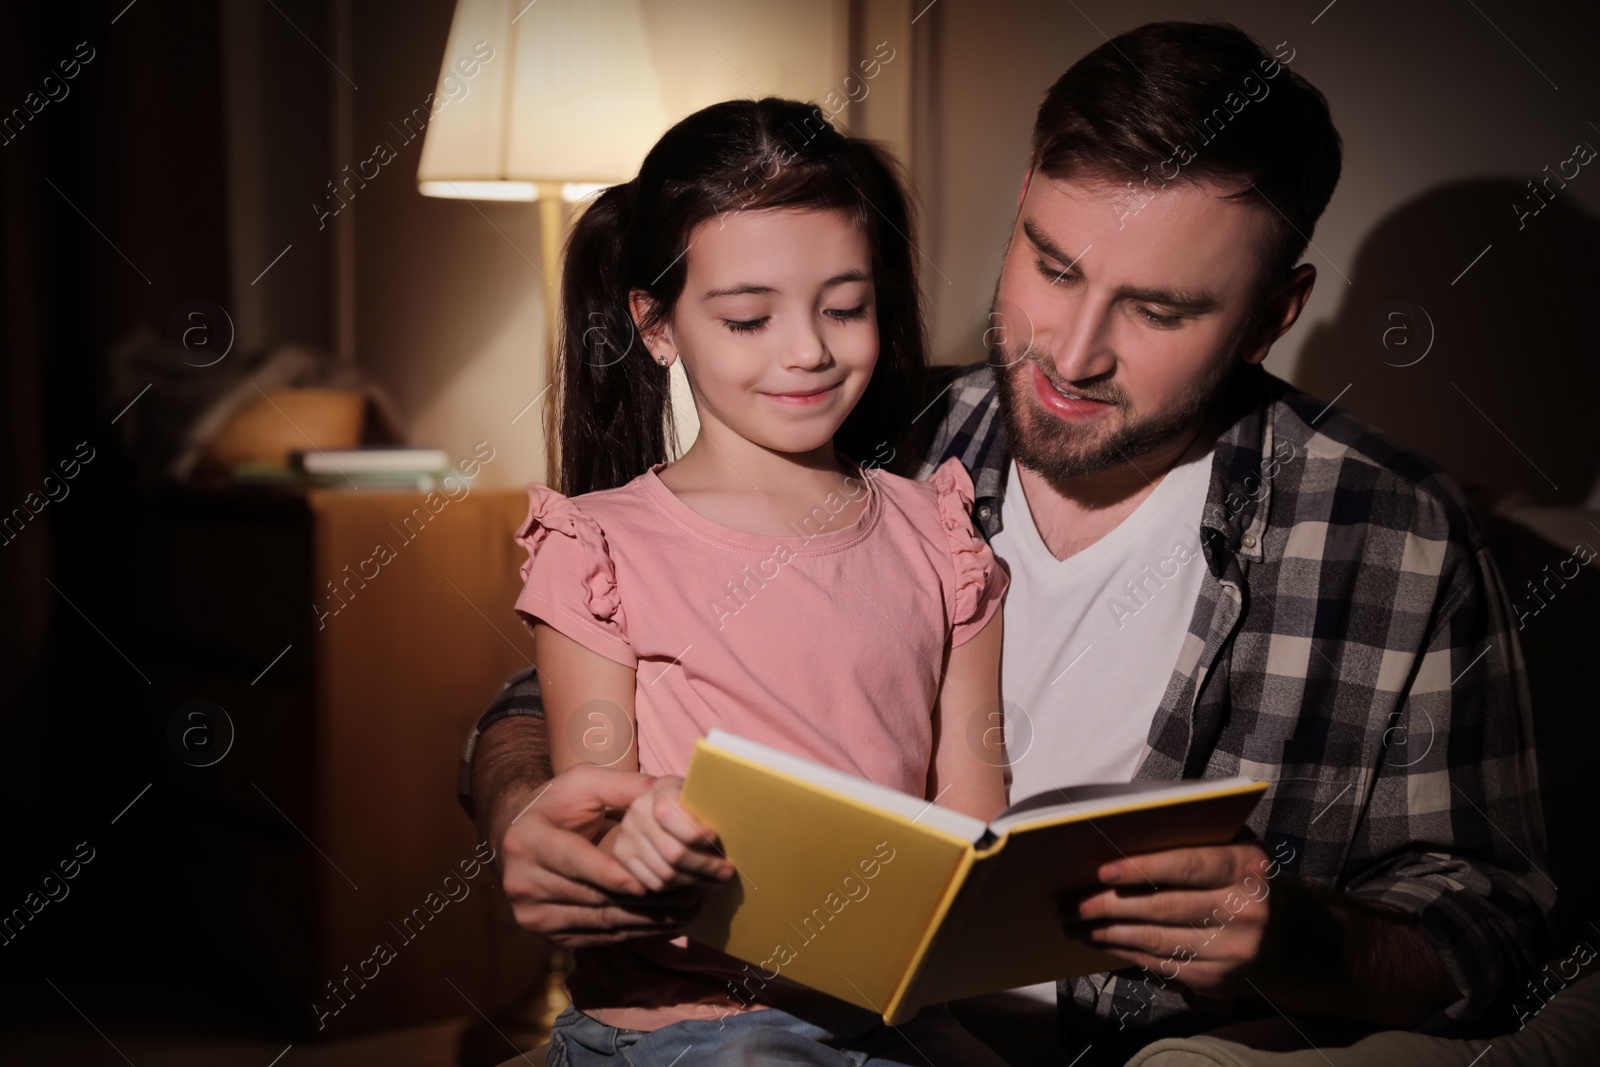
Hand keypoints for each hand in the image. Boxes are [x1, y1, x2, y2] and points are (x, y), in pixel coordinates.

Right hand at [496, 763, 702, 946]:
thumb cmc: (560, 805)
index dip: (609, 873)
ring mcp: (533, 914)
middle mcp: (522, 882)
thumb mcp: (585, 784)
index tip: (644, 883)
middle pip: (591, 897)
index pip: (573, 861)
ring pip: (598, 921)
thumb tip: (665, 790)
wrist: (525, 839)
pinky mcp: (550, 936)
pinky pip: (599, 938)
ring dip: (646, 919)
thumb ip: (622, 786)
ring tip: (686, 910)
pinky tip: (666, 923)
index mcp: (528, 840)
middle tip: (687, 894)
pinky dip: (635, 932)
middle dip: (642, 899)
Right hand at [608, 776, 735, 891]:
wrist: (656, 807)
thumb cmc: (690, 802)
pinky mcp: (621, 856)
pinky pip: (653, 884)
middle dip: (706, 866)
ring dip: (695, 880)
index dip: (698, 834)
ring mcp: (626, 835)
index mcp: (661, 790)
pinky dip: (676, 887)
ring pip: (666, 873)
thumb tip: (735, 822)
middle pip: (674, 853)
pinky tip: (691, 879)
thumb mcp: (700, 795)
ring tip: (715, 878)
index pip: (674, 817)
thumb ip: (710, 806)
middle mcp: (638, 811)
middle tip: (727, 871)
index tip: (718, 841)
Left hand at [1065, 841, 1283, 995]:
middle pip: (1165, 907)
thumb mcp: (1231, 847)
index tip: (1101, 870)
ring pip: (1157, 940)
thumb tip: (1121, 834)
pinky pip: (1160, 964)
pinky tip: (1098, 939)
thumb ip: (1192, 837)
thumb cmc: (1237, 876)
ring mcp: (1234, 951)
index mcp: (1249, 866)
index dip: (1143, 868)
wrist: (1281, 935)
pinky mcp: (1217, 980)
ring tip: (1073, 921)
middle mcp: (1248, 911)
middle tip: (1068, 902)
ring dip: (1107, 931)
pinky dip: (1123, 951)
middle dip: (1109, 904)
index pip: (1190, 866)